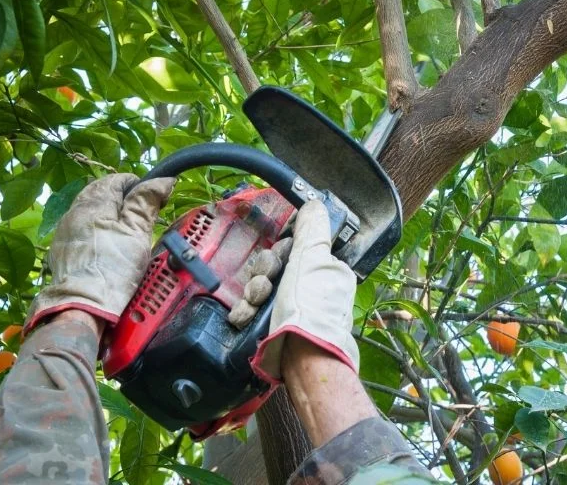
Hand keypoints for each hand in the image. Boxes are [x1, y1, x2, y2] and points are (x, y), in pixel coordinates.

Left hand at [25, 173, 173, 334]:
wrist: (82, 305)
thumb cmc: (113, 268)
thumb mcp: (138, 233)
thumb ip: (146, 202)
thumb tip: (162, 180)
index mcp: (94, 202)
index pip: (117, 180)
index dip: (138, 186)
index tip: (152, 200)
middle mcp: (74, 211)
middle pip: (100, 193)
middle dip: (121, 199)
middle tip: (140, 217)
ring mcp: (64, 230)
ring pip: (88, 211)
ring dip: (107, 215)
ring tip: (124, 232)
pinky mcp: (61, 249)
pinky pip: (80, 230)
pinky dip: (94, 231)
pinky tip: (105, 247)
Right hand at [251, 199, 357, 380]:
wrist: (302, 362)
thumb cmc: (310, 310)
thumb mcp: (311, 261)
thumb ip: (311, 231)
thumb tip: (315, 204)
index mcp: (323, 268)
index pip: (296, 245)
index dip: (283, 246)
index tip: (279, 251)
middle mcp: (309, 286)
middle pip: (276, 265)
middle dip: (264, 272)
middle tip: (265, 284)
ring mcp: (292, 306)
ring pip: (262, 286)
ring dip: (254, 292)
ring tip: (254, 305)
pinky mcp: (275, 324)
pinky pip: (255, 308)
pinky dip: (247, 311)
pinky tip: (242, 317)